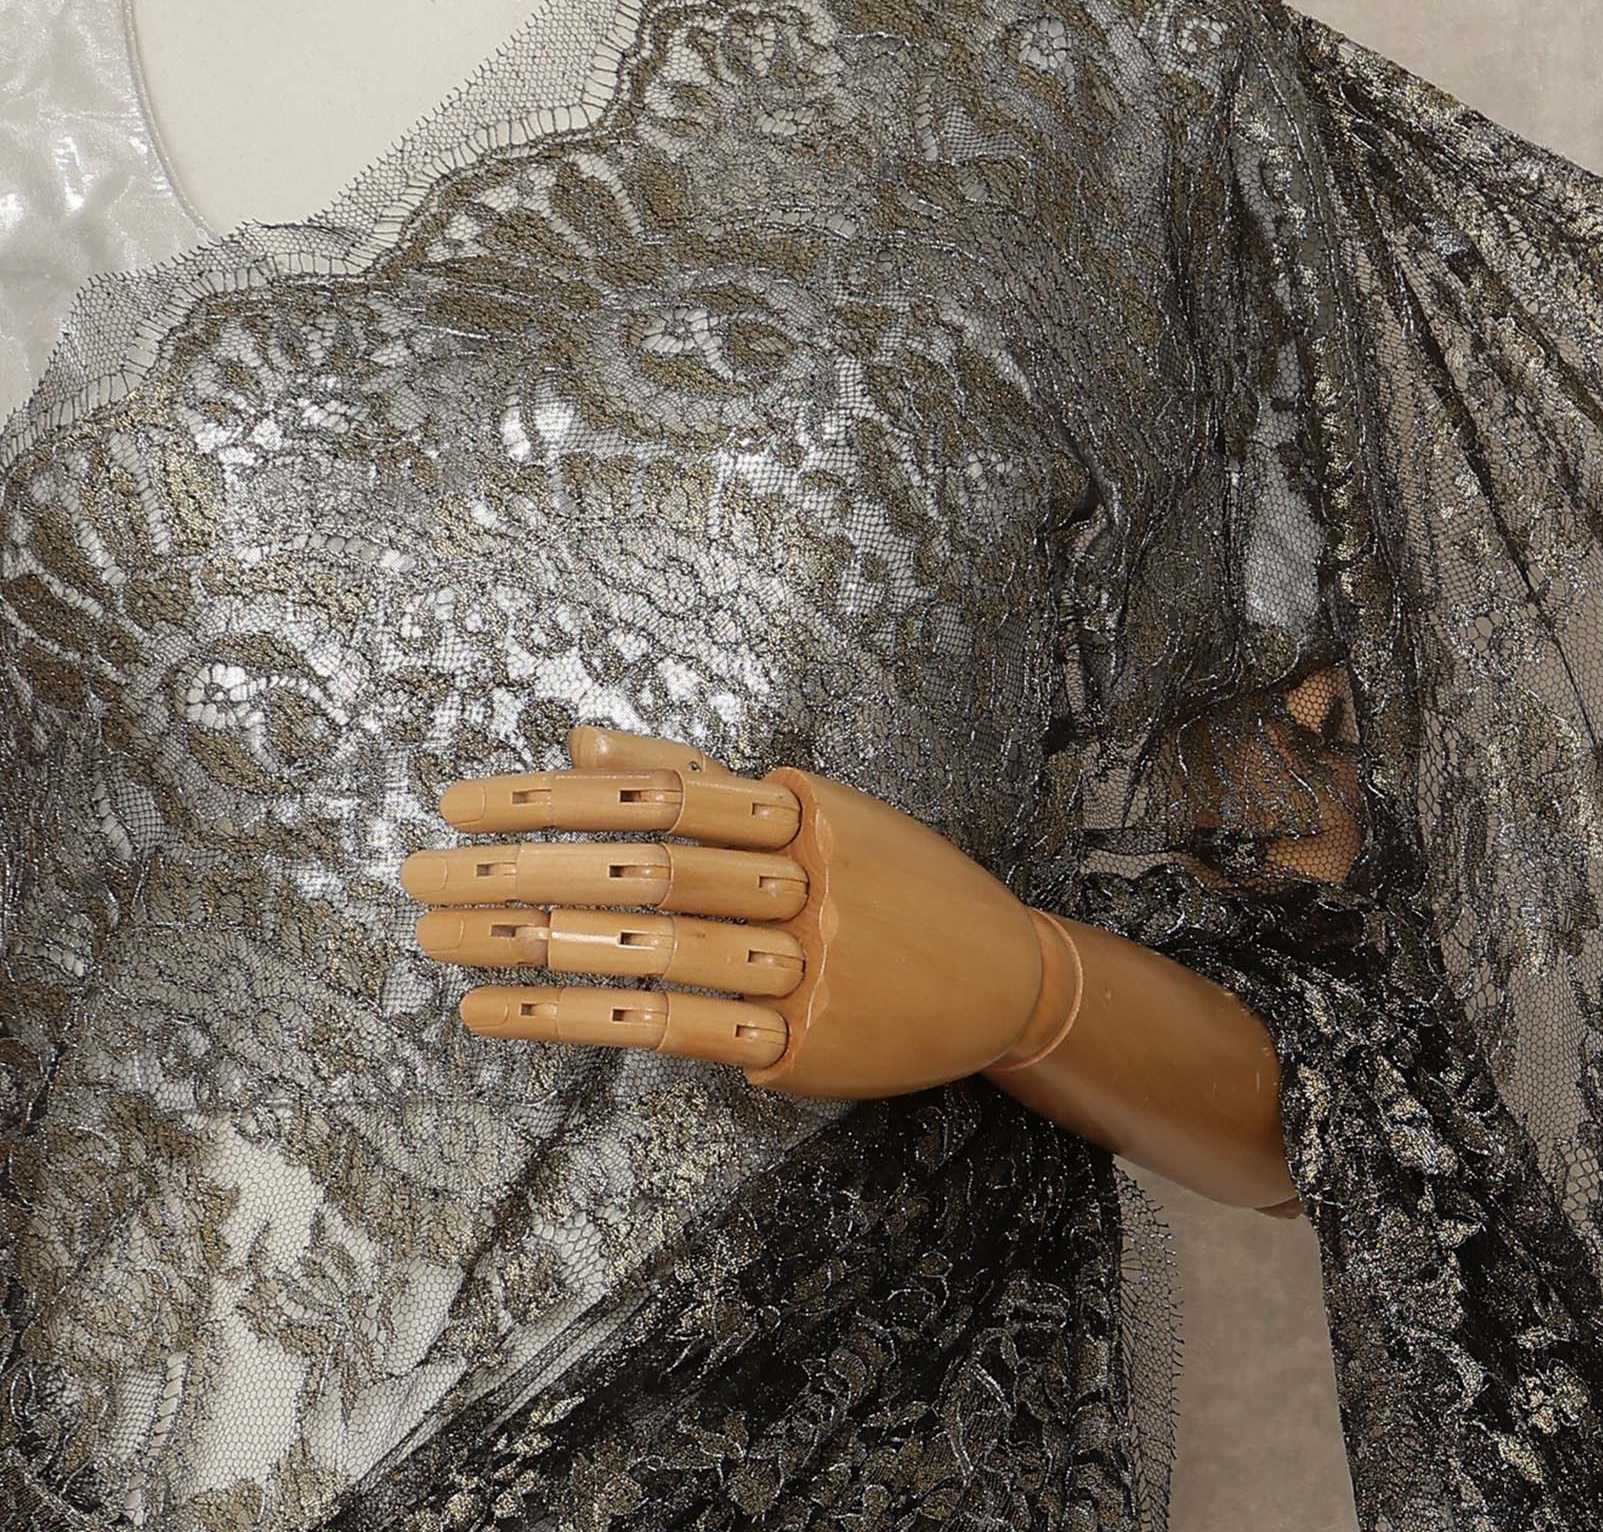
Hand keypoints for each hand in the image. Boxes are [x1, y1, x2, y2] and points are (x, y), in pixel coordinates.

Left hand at [399, 724, 1061, 1098]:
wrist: (1005, 978)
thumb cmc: (896, 886)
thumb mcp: (813, 812)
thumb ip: (698, 778)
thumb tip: (582, 739)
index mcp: (800, 811)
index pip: (659, 794)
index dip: (553, 796)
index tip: (459, 799)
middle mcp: (802, 880)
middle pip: (642, 866)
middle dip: (520, 867)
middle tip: (414, 871)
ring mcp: (804, 965)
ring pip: (650, 945)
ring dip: (532, 943)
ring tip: (437, 940)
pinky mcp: (799, 1045)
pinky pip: (670, 1030)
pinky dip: (577, 1018)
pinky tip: (498, 1015)